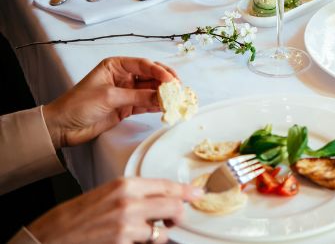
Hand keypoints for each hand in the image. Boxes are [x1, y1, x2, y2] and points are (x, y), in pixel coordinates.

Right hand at [27, 178, 200, 243]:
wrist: (48, 236)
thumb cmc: (73, 217)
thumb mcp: (105, 195)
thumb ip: (133, 194)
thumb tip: (158, 197)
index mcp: (125, 185)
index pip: (167, 186)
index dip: (186, 192)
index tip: (197, 195)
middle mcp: (129, 202)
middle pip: (174, 206)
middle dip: (177, 216)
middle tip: (172, 220)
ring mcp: (127, 224)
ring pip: (163, 230)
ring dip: (158, 235)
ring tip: (143, 234)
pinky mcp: (123, 242)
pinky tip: (128, 241)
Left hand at [43, 57, 176, 148]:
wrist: (62, 127)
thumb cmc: (78, 105)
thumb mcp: (109, 97)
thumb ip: (137, 96)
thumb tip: (162, 96)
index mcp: (116, 66)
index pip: (144, 64)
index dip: (160, 71)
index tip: (172, 80)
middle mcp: (123, 76)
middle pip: (151, 76)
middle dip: (166, 82)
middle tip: (179, 89)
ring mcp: (126, 92)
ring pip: (151, 90)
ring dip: (164, 95)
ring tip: (177, 99)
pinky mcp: (126, 107)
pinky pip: (146, 103)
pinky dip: (157, 105)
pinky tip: (167, 107)